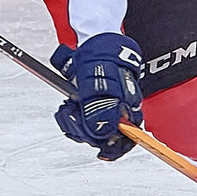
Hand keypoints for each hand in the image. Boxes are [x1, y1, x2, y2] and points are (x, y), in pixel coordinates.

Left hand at [52, 32, 142, 160]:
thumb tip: (104, 135)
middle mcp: (119, 111)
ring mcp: (105, 109)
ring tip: (67, 107)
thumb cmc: (99, 59)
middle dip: (85, 131)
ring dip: (74, 123)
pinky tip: (67, 107)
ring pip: (90, 131)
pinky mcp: (91, 107)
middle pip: (105, 137)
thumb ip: (101, 109)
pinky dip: (71, 118)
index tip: (101, 154)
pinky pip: (81, 123)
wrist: (92, 41)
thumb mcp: (97, 84)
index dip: (116, 149)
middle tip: (71, 114)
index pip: (129, 138)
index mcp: (128, 107)